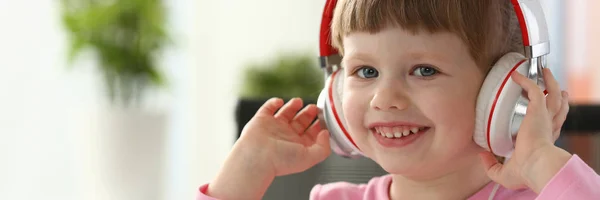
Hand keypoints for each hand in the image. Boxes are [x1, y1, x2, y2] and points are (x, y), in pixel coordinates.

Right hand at [206, 98, 330, 199]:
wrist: (257, 157)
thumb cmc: (281, 160)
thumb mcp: (310, 157)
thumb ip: (323, 148)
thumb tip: (326, 134)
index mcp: (298, 146)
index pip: (311, 134)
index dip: (319, 125)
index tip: (325, 118)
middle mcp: (286, 136)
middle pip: (300, 122)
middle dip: (308, 113)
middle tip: (315, 107)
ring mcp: (274, 127)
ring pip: (286, 113)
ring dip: (293, 106)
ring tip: (298, 101)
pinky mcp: (262, 120)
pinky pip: (268, 108)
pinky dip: (274, 103)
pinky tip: (280, 102)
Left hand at [479, 68, 571, 192]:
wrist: (536, 165)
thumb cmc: (526, 172)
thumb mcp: (504, 173)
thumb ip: (491, 166)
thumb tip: (482, 156)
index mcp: (543, 141)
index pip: (550, 125)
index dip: (550, 118)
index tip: (544, 112)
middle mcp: (548, 127)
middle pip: (558, 107)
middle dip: (558, 96)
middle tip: (556, 88)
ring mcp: (545, 117)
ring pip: (552, 94)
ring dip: (548, 81)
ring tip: (543, 72)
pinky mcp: (538, 110)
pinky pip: (534, 89)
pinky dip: (526, 80)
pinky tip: (516, 75)